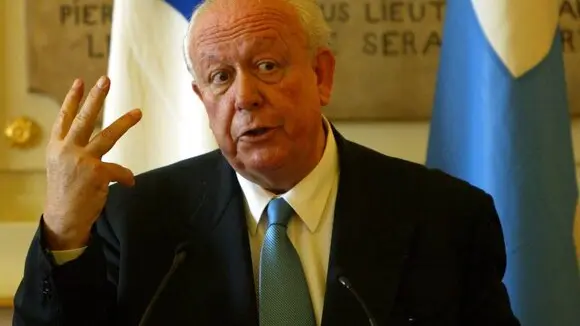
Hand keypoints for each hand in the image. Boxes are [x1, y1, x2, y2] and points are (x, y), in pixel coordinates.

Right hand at [43, 76, 141, 249]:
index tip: (80, 81)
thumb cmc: (65, 192)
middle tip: (105, 80)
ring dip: (124, 123)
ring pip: (107, 136)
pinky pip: (120, 171)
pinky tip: (129, 183)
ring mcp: (81, 160)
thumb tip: (97, 140)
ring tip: (138, 112)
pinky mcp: (96, 173)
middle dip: (96, 98)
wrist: (64, 217)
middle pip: (84, 119)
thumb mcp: (61, 167)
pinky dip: (126, 176)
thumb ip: (73, 150)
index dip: (72, 99)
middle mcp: (66, 150)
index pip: (64, 117)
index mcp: (56, 147)